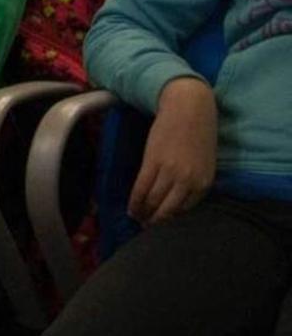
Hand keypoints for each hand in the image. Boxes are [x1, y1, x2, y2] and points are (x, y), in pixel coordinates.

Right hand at [129, 77, 216, 225]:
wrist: (189, 108)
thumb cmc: (199, 134)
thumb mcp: (205, 163)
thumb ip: (195, 182)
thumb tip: (177, 199)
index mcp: (204, 183)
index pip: (184, 211)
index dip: (170, 220)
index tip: (160, 225)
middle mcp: (188, 181)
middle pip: (167, 210)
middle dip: (155, 222)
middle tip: (146, 227)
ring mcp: (170, 172)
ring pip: (153, 201)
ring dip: (142, 213)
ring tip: (136, 218)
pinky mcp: (152, 162)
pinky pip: (141, 188)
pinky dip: (134, 200)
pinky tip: (130, 207)